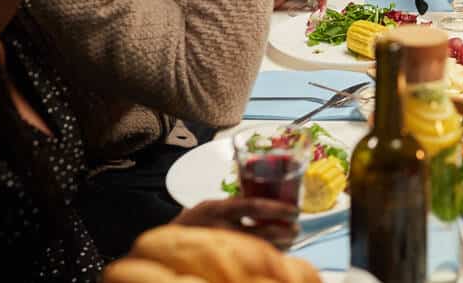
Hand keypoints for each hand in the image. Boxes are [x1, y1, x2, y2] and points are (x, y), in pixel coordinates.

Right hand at [172, 197, 298, 249]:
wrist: (165, 244)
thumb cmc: (195, 221)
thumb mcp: (211, 206)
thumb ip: (235, 204)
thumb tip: (268, 202)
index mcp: (219, 209)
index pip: (253, 206)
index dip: (277, 208)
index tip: (295, 210)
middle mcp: (219, 228)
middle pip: (259, 232)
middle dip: (283, 232)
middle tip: (296, 229)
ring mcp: (219, 246)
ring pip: (256, 248)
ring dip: (278, 246)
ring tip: (291, 241)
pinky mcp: (219, 260)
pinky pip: (248, 259)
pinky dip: (265, 256)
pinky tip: (276, 253)